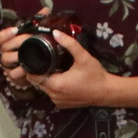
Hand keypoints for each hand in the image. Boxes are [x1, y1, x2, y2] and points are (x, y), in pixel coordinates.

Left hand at [0, 27, 116, 110]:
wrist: (106, 92)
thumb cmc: (95, 75)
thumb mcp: (83, 57)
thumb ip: (69, 44)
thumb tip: (55, 33)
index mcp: (56, 84)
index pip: (32, 76)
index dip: (32, 67)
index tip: (36, 58)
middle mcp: (54, 95)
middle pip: (36, 82)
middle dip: (38, 72)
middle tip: (45, 61)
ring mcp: (57, 101)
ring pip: (43, 89)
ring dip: (45, 80)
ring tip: (53, 68)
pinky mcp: (62, 104)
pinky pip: (51, 94)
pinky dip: (52, 87)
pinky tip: (61, 78)